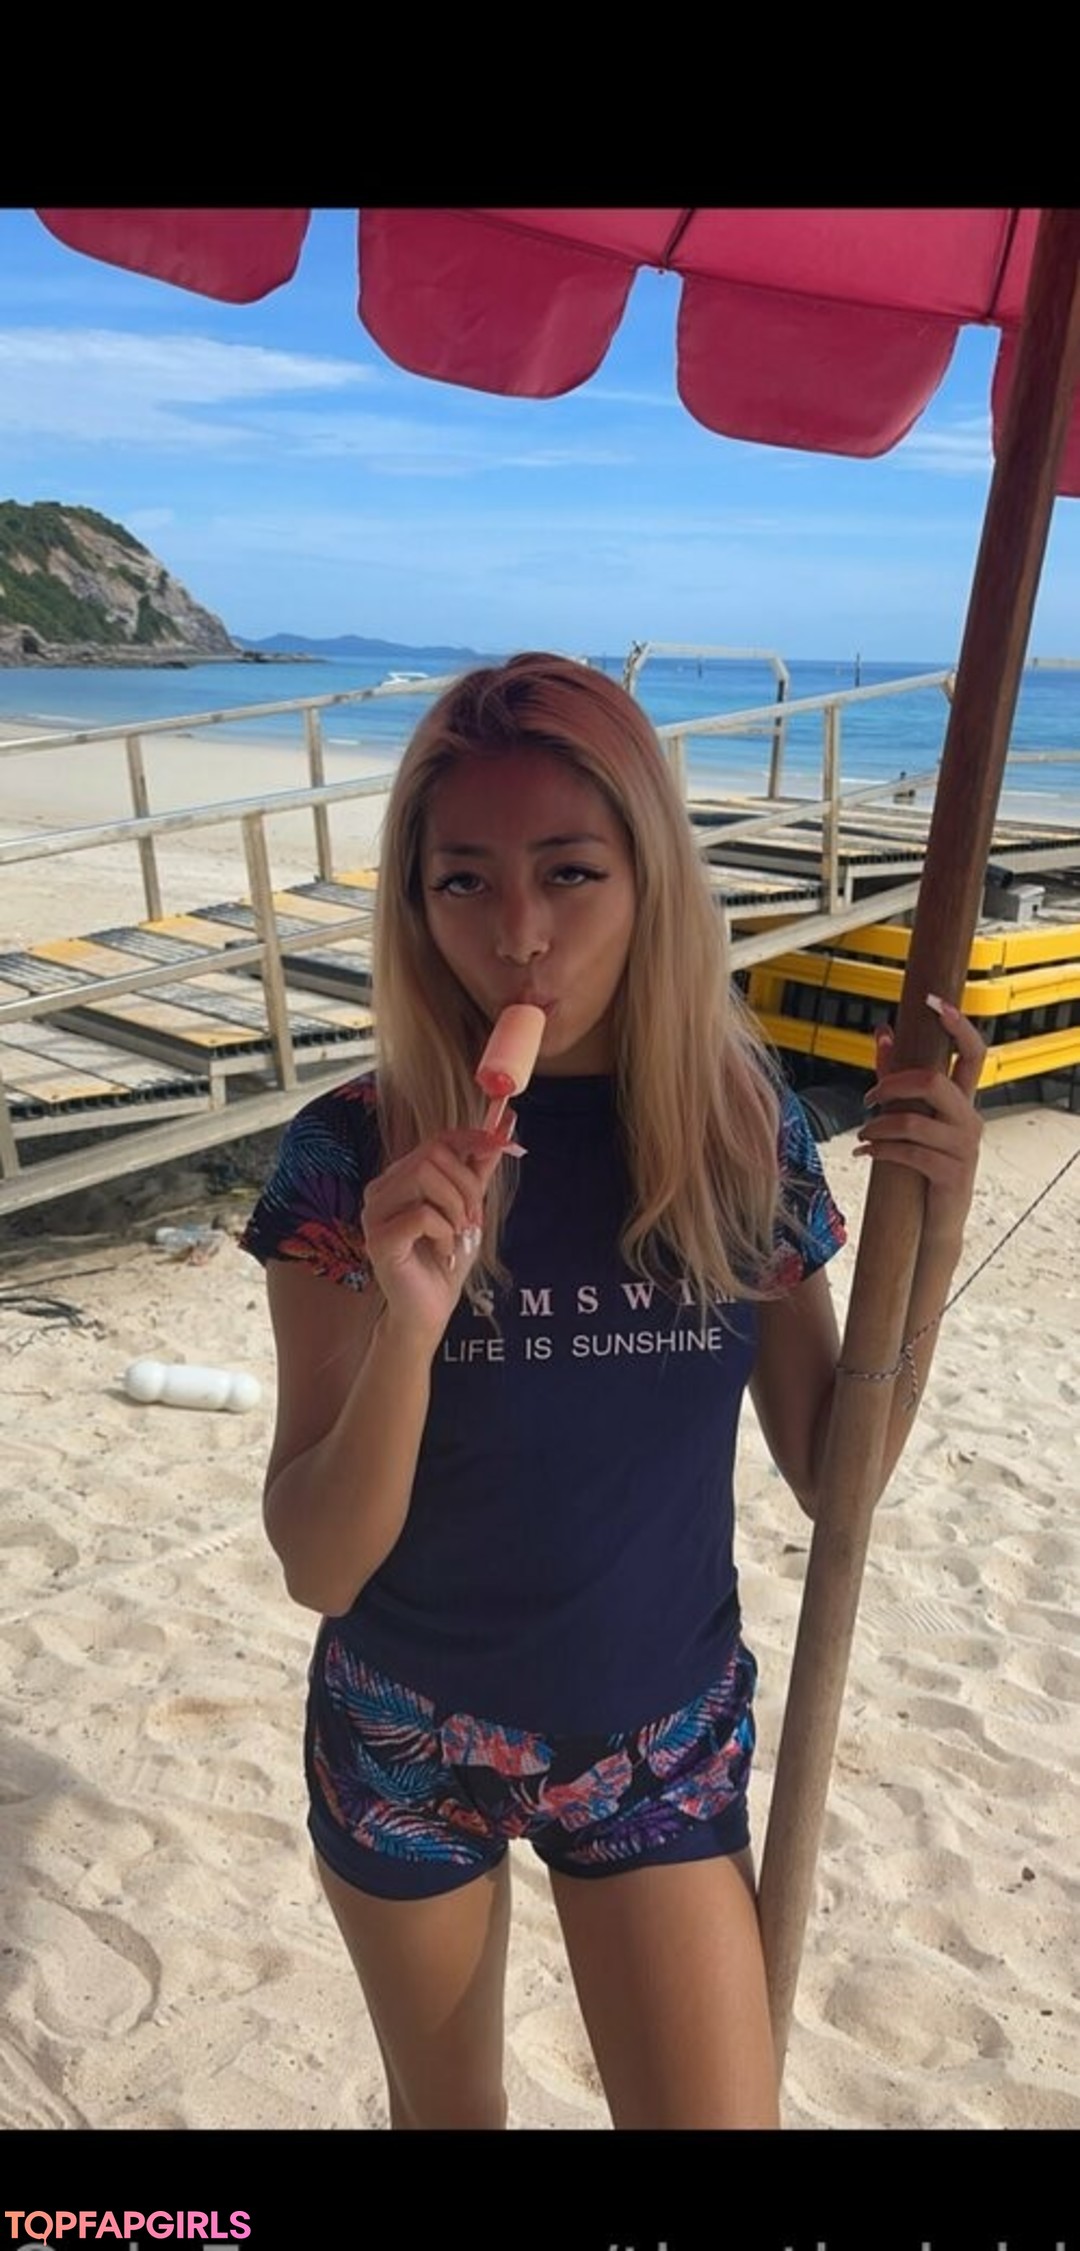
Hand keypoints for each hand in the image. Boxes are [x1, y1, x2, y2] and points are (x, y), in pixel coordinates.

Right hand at [361, 1119, 516, 1342]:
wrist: (428, 1309)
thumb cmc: (444, 1260)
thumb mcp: (468, 1210)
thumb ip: (477, 1173)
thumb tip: (499, 1135)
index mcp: (399, 1178)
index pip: (435, 1141)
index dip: (470, 1139)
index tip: (498, 1146)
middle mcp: (381, 1190)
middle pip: (432, 1154)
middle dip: (466, 1185)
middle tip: (473, 1218)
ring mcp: (374, 1213)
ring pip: (424, 1175)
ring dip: (455, 1206)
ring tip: (458, 1233)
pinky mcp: (378, 1238)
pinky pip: (422, 1214)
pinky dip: (443, 1232)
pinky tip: (441, 1250)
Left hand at [855, 996, 984, 1245]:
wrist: (934, 1222)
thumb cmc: (922, 1163)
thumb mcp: (913, 1118)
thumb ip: (899, 1076)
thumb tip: (883, 1031)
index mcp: (964, 1101)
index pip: (974, 1053)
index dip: (959, 1026)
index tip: (935, 1002)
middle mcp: (970, 1120)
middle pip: (934, 1082)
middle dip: (892, 1084)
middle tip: (868, 1098)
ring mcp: (964, 1148)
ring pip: (913, 1122)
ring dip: (878, 1126)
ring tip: (863, 1136)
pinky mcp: (952, 1174)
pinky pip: (909, 1153)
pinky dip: (880, 1151)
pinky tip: (866, 1154)